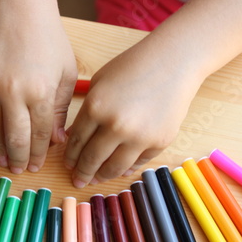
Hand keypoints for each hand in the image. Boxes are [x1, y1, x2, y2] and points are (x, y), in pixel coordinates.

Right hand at [0, 0, 76, 173]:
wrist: (19, 12)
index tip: (35, 166)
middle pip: (14, 138)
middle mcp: (12, 92)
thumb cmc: (47, 41)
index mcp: (40, 92)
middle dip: (18, 159)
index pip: (39, 135)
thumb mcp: (66, 74)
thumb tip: (55, 141)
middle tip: (18, 170)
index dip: (37, 154)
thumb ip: (61, 110)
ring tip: (2, 159)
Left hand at [64, 43, 204, 187]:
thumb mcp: (99, 83)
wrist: (173, 61)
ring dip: (102, 176)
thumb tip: (74, 139)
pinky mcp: (159, 142)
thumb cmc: (132, 66)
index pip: (76, 142)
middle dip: (82, 173)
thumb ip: (86, 112)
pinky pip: (138, 162)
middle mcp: (116, 126)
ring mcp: (139, 137)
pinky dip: (126, 168)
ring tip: (95, 179)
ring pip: (114, 168)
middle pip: (92, 159)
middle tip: (77, 180)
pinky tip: (118, 170)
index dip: (70, 156)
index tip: (68, 165)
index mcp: (96, 107)